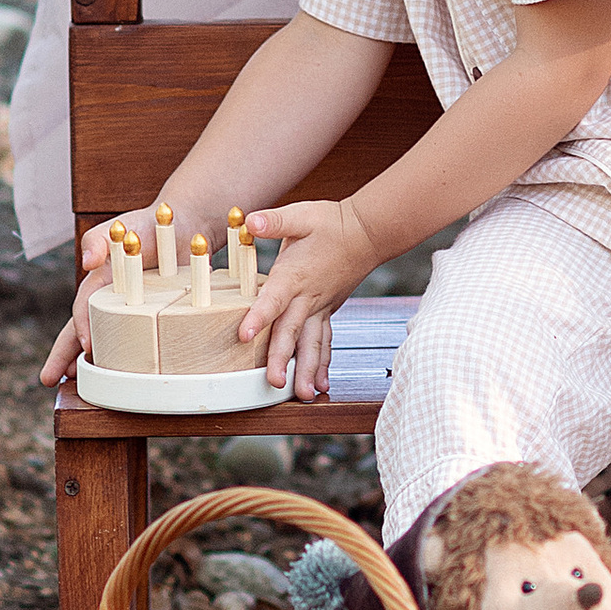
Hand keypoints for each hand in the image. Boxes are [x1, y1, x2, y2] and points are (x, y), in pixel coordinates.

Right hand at [40, 210, 145, 387]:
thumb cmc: (142, 227)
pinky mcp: (148, 316)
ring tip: (73, 382)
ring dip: (86, 361)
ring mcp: (126, 311)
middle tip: (48, 379)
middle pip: (80, 330)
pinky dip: (122, 358)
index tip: (85, 347)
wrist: (180, 226)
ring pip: (102, 339)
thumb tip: (87, 261)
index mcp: (97, 284)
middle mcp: (106, 301)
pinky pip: (133, 340)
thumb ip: (98, 240)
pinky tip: (121, 373)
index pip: (84, 309)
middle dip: (62, 355)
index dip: (82, 328)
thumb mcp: (118, 227)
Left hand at [240, 194, 380, 395]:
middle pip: (292, 332)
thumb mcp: (301, 215)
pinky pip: (325, 341)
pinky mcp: (328, 311)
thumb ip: (274, 221)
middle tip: (274, 383)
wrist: (367, 231)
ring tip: (304, 394)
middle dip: (283, 359)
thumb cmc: (332, 222)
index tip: (243, 335)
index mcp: (294, 275)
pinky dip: (323, 363)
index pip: (273, 299)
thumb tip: (250, 220)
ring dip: (308, 370)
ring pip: (313, 343)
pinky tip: (321, 384)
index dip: (258, 317)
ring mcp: (321, 307)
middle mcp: (308, 297)